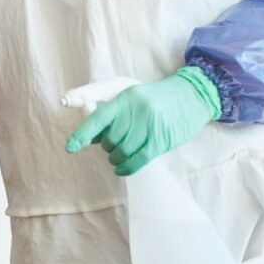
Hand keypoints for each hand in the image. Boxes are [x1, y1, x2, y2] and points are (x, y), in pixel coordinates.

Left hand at [65, 67, 220, 175]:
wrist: (193, 95)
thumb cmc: (158, 98)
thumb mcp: (133, 97)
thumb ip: (112, 114)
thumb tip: (91, 137)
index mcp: (125, 98)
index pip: (98, 119)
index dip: (82, 134)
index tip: (71, 147)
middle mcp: (136, 111)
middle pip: (110, 139)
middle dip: (107, 147)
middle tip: (112, 147)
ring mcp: (150, 125)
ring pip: (122, 151)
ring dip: (116, 158)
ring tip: (118, 157)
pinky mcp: (161, 140)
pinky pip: (138, 159)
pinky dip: (127, 168)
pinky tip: (122, 168)